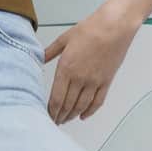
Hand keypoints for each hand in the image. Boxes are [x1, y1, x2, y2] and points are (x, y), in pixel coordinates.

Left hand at [43, 2, 139, 124]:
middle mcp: (79, 79)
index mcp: (66, 69)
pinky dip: (89, 111)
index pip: (56, 97)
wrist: (113, 28)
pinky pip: (97, 102)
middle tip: (53, 122)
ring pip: (81, 106)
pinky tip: (83, 116)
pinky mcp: (106, 83)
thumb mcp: (64, 39)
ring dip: (72, 115)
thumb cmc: (87, 30)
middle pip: (68, 104)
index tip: (46, 116)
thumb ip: (50, 52)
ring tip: (65, 120)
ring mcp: (94, 83)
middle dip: (59, 115)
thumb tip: (38, 59)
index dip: (51, 110)